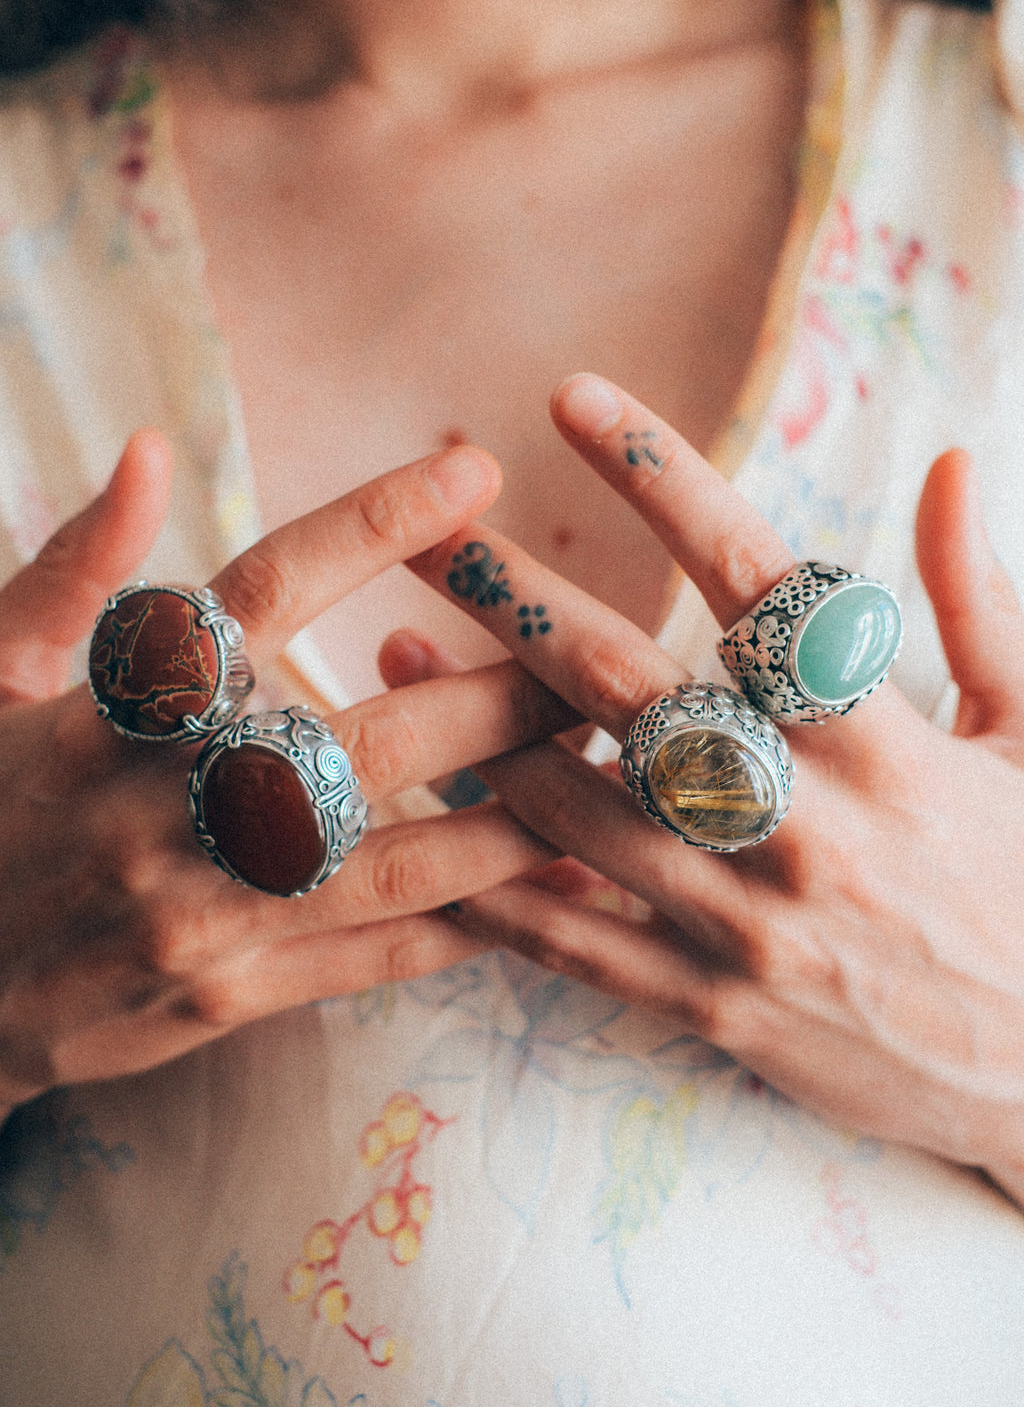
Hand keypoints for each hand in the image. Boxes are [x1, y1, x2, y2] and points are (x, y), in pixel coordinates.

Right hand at [0, 433, 575, 1118]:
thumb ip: (75, 566)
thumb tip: (149, 448)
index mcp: (115, 708)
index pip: (262, 588)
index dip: (375, 524)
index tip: (474, 471)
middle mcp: (169, 807)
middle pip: (371, 738)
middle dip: (500, 696)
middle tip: (599, 655)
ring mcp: (204, 912)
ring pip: (397, 862)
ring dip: (518, 816)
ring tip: (611, 773)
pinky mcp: (227, 996)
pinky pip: (372, 958)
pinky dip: (470, 923)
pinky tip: (552, 889)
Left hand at [397, 374, 1023, 1202]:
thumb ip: (971, 599)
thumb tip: (943, 460)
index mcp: (881, 735)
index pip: (752, 574)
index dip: (657, 476)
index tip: (572, 399)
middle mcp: (803, 822)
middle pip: (621, 683)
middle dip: (510, 596)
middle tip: (422, 531)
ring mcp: (746, 923)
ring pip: (569, 813)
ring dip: (470, 730)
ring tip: (394, 662)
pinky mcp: (713, 1007)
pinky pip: (577, 942)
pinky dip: (495, 884)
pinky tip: (428, 823)